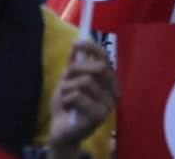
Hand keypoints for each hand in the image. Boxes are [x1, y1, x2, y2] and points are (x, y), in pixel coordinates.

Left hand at [48, 40, 117, 157]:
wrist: (61, 131)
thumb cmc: (67, 106)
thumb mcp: (68, 81)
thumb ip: (73, 64)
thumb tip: (76, 44)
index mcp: (108, 81)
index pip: (105, 58)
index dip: (91, 48)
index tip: (75, 43)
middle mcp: (113, 92)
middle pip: (99, 68)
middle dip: (76, 69)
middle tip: (65, 77)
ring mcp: (108, 105)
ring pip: (85, 82)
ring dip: (67, 88)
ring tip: (65, 98)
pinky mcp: (99, 116)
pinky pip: (78, 96)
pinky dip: (67, 99)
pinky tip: (68, 108)